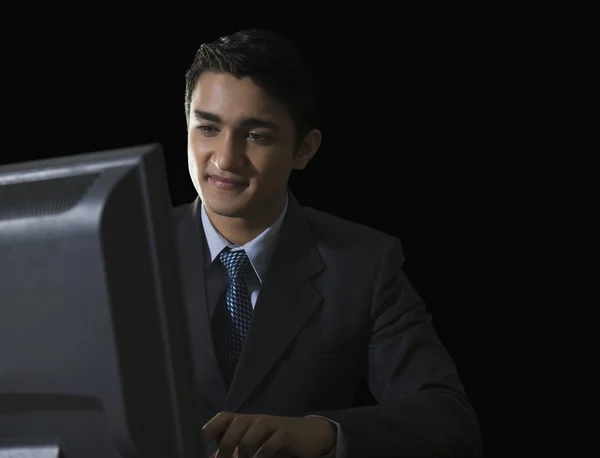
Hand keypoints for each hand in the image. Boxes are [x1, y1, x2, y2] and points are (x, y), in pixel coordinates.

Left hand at [202, 412, 335, 457]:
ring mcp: (272, 425)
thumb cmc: (276, 440)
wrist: (309, 434)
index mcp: (246, 421)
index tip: (206, 440)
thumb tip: (213, 457)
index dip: (213, 426)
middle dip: (228, 443)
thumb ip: (235, 450)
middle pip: (237, 423)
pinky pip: (272, 441)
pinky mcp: (286, 433)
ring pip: (254, 431)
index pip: (225, 417)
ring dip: (245, 450)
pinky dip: (264, 453)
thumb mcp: (254, 444)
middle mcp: (257, 420)